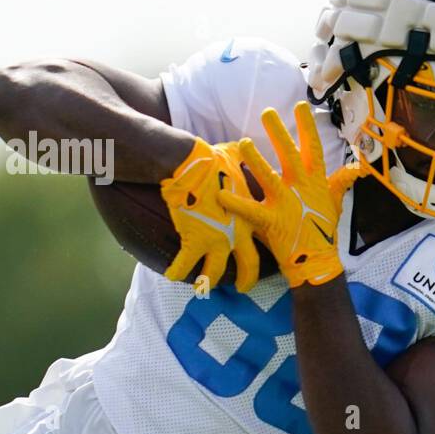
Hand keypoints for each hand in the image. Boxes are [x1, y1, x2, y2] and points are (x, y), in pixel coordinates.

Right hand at [160, 139, 259, 292]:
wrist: (191, 165)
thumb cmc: (213, 159)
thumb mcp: (236, 158)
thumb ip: (243, 158)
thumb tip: (243, 144)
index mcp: (251, 217)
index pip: (263, 243)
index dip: (262, 254)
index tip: (258, 263)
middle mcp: (238, 234)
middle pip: (248, 267)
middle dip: (245, 282)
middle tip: (241, 290)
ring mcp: (216, 240)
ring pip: (214, 272)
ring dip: (207, 282)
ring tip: (201, 288)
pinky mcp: (193, 241)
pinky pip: (184, 265)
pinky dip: (176, 271)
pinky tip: (171, 276)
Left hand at [218, 102, 356, 286]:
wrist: (317, 261)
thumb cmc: (323, 230)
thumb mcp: (335, 203)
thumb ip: (340, 183)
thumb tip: (357, 169)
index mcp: (316, 181)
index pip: (313, 148)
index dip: (306, 127)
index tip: (300, 105)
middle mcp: (301, 188)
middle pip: (290, 155)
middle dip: (279, 133)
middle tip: (267, 112)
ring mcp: (286, 204)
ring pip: (269, 177)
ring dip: (256, 160)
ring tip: (244, 143)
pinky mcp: (272, 221)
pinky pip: (251, 210)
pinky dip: (236, 203)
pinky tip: (221, 194)